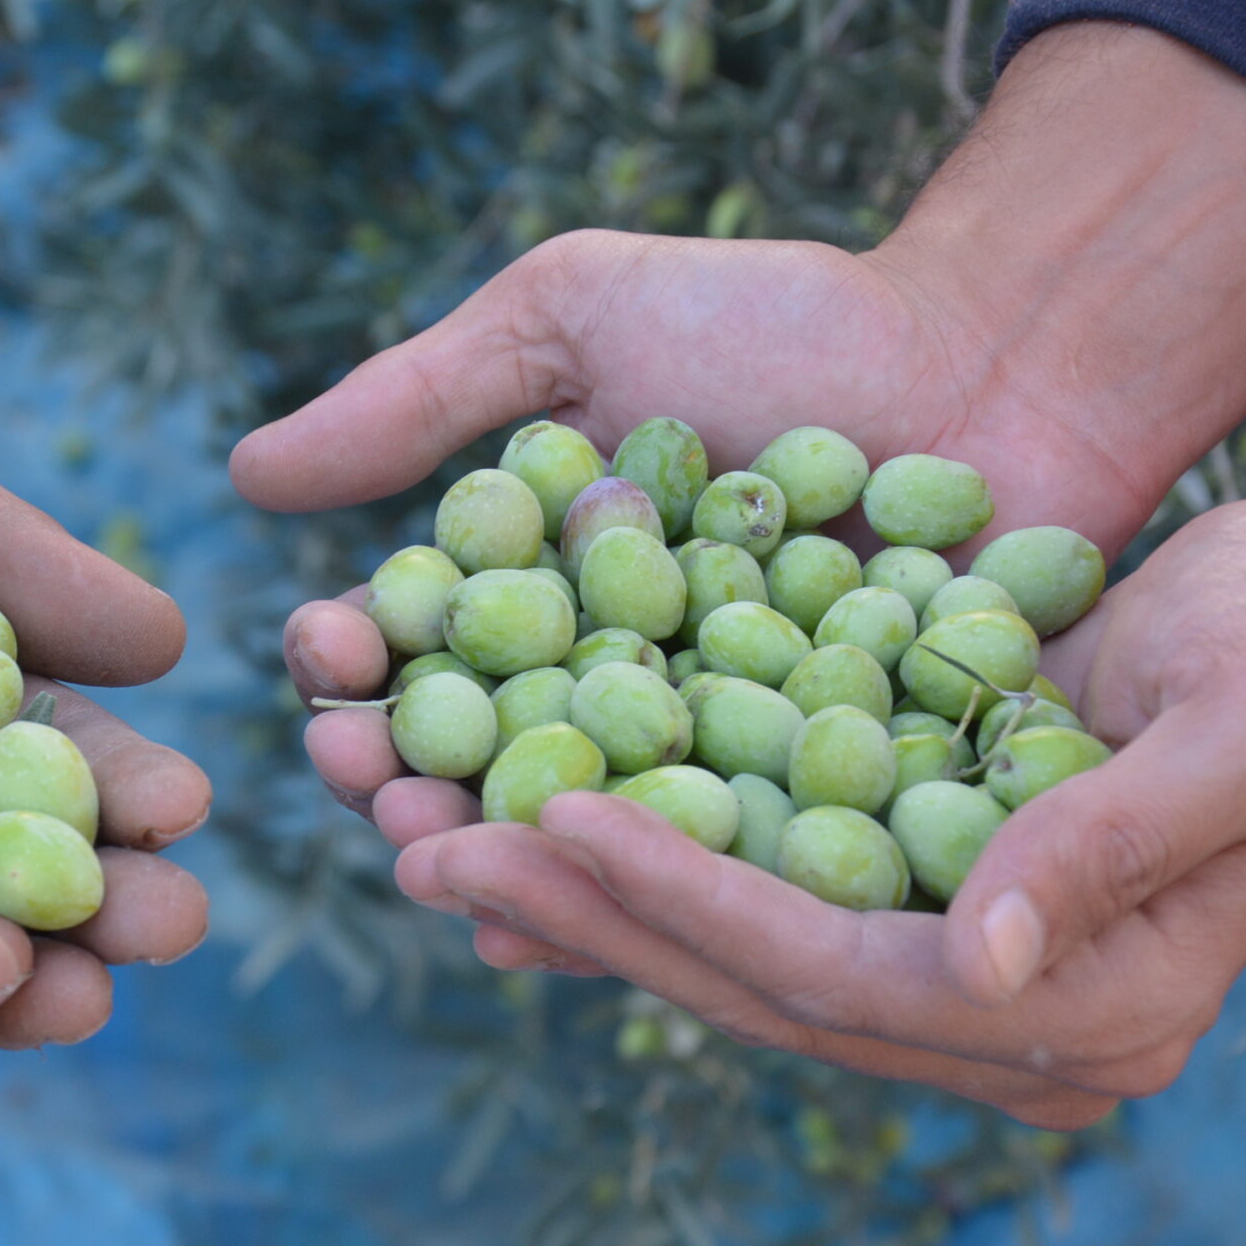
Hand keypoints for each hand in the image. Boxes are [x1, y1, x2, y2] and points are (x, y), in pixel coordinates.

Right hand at [236, 24, 1245, 823]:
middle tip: (375, 786)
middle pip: (478, 762)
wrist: (998, 349)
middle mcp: (604, 690)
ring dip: (505, 857)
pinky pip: (719, 877)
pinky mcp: (818, 820)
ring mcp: (708, 763)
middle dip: (408, 781)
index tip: (328, 653)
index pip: (415, 647)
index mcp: (534, 591)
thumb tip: (246, 474)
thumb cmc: (778, 316)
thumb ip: (421, 397)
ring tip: (449, 863)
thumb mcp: (574, 316)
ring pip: (584, 835)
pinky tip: (576, 929)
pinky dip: (648, 902)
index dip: (358, 663)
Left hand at [386, 488, 1245, 1127]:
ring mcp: (953, 973)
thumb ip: (1113, 848)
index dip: (689, 902)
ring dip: (581, 904)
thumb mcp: (1242, 729)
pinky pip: (749, 902)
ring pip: (733, 956)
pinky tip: (531, 836)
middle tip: (422, 844)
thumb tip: (977, 965)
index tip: (550, 822)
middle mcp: (1004, 1021)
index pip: (841, 973)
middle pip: (756, 984)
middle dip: (587, 915)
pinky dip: (641, 871)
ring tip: (433, 842)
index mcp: (1090, 1012)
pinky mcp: (910, 902)